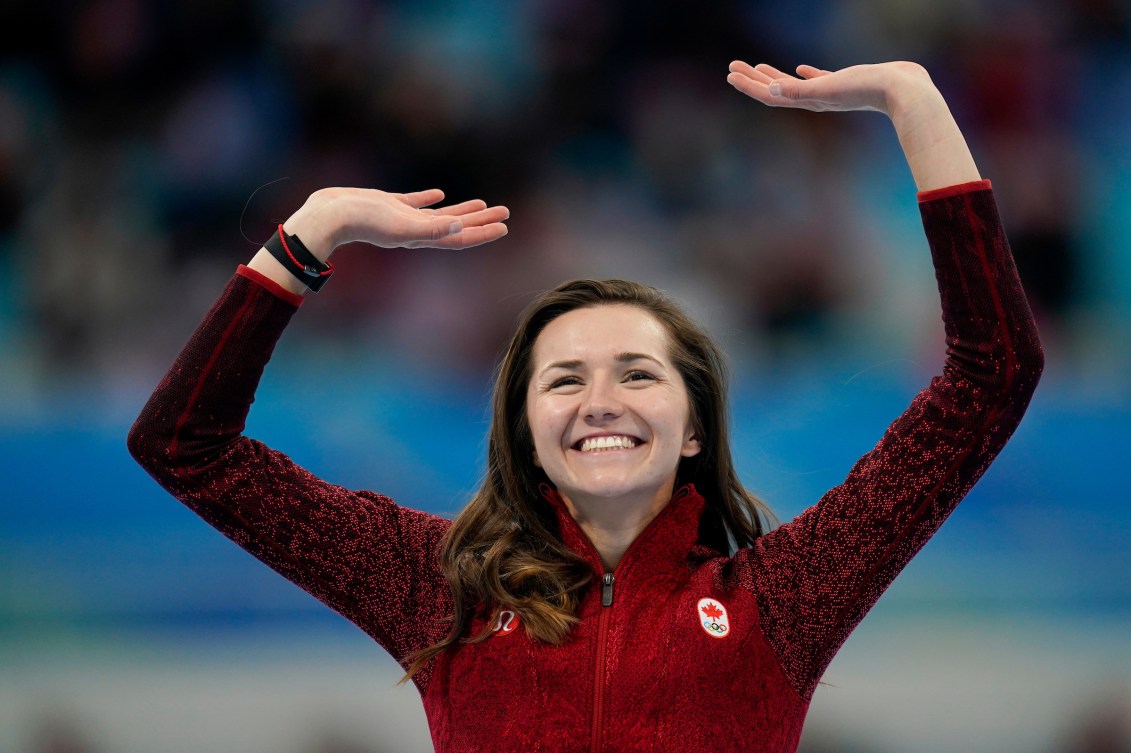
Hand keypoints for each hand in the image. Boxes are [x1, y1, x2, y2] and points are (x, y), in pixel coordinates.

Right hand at [284, 187, 509, 261]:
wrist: (325, 217)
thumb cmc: (361, 221)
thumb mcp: (399, 223)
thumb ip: (430, 227)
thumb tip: (460, 228)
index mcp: (421, 236)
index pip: (459, 237)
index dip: (483, 233)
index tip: (505, 226)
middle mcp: (415, 230)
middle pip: (456, 227)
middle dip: (481, 221)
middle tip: (505, 212)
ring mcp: (402, 217)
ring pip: (439, 215)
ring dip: (461, 212)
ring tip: (483, 204)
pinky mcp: (387, 205)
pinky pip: (415, 202)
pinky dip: (430, 198)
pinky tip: (440, 193)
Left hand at [726, 60, 936, 119]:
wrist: (905, 93)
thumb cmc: (867, 88)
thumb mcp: (829, 87)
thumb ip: (799, 91)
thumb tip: (770, 89)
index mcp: (808, 100)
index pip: (770, 94)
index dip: (748, 85)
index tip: (730, 74)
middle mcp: (815, 99)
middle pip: (776, 90)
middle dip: (754, 79)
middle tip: (733, 66)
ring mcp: (829, 92)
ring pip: (794, 84)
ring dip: (775, 76)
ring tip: (758, 67)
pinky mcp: (845, 83)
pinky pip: (819, 80)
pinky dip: (805, 75)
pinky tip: (801, 68)